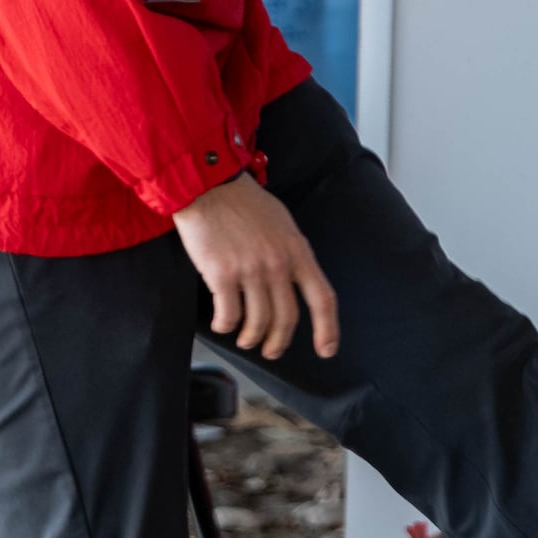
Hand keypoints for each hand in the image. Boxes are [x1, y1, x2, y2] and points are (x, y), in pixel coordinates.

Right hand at [173, 173, 340, 361]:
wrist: (209, 186)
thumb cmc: (244, 203)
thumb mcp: (282, 224)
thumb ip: (291, 253)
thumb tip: (294, 281)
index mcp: (298, 251)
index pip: (323, 298)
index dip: (328, 329)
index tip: (327, 350)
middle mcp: (279, 264)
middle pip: (287, 319)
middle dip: (279, 342)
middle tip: (272, 351)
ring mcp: (251, 270)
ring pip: (258, 323)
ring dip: (251, 338)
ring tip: (245, 339)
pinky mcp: (222, 274)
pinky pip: (229, 315)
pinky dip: (225, 326)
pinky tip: (222, 324)